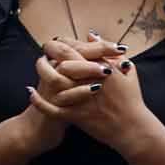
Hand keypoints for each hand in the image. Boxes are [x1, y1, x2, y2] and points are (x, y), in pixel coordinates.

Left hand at [29, 34, 150, 151]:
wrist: (133, 129)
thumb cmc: (131, 100)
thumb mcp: (129, 71)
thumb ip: (110, 52)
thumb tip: (91, 35)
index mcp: (103, 68)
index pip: (77, 48)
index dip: (63, 42)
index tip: (57, 41)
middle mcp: (91, 81)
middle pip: (64, 60)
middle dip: (51, 51)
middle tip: (44, 48)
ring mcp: (82, 99)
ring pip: (55, 81)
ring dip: (42, 71)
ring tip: (38, 64)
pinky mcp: (77, 115)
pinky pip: (52, 108)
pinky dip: (39, 101)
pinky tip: (31, 92)